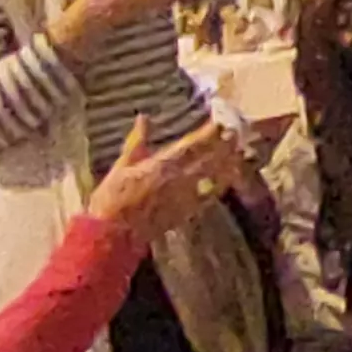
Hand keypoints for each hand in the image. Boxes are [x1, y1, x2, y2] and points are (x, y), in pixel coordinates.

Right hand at [87, 118, 242, 244]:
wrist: (113, 233)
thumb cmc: (112, 197)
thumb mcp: (121, 166)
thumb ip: (137, 142)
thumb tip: (143, 118)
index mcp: (161, 165)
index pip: (191, 145)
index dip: (208, 133)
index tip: (220, 122)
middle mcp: (178, 179)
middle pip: (208, 159)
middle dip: (224, 145)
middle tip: (237, 133)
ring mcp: (185, 197)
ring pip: (212, 176)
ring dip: (226, 163)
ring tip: (239, 152)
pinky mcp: (186, 212)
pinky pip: (208, 196)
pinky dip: (218, 186)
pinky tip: (228, 179)